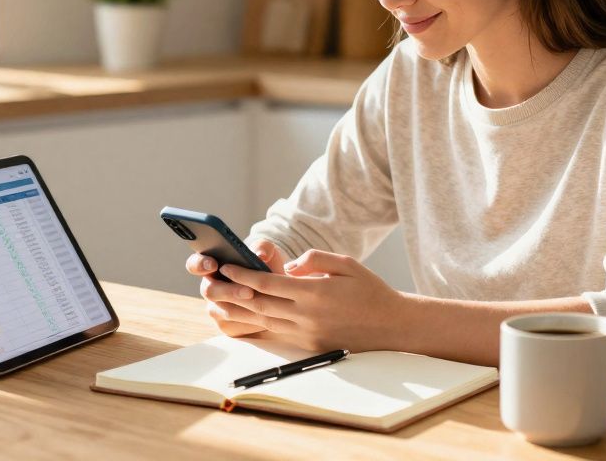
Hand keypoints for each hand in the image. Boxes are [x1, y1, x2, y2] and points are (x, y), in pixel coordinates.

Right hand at [186, 240, 286, 337]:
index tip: (213, 264)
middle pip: (209, 291)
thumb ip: (263, 247)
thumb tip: (260, 255)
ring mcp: (216, 309)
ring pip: (222, 311)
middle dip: (229, 291)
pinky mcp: (227, 326)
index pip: (194, 264)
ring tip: (261, 302)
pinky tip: (266, 316)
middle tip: (248, 291)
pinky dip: (251, 321)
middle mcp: (210, 288)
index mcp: (212, 266)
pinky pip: (235, 326)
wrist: (279, 292)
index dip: (200, 264)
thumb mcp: (268, 252)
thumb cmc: (267, 267)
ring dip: (242, 307)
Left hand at [211, 249, 404, 352]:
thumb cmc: (370, 291)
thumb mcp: (347, 263)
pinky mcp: (309, 346)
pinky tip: (246, 317)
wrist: (392, 327)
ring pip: (264, 321)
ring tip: (220, 300)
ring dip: (240, 311)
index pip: (268, 283)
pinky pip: (277, 334)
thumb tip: (290, 266)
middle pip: (259, 304)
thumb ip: (315, 259)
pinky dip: (258, 325)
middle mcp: (307, 315)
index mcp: (314, 292)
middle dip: (233, 292)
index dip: (244, 275)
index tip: (227, 267)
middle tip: (214, 282)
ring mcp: (307, 334)